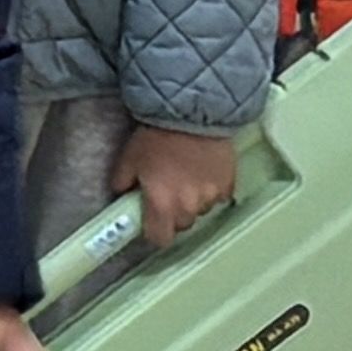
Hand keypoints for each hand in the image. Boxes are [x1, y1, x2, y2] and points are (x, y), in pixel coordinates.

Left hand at [109, 123, 239, 245]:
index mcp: (162, 205)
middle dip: (173, 214)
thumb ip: (122, 183)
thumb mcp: (129, 158)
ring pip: (201, 210)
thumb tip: (122, 195)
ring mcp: (212, 197)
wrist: (192, 112)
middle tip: (167, 192)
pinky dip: (211, 189)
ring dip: (194, 201)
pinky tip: (204, 172)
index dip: (154, 232)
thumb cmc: (156, 137)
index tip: (150, 221)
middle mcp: (189, 207)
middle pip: (181, 224)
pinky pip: (219, 197)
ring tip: (187, 177)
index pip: (159, 239)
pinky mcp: (229, 184)